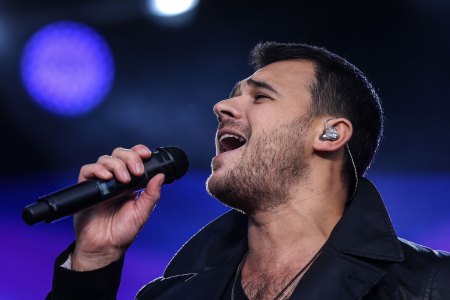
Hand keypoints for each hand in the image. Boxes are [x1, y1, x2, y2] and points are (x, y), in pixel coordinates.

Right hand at [71, 145, 164, 270]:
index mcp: (130, 183)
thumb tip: (160, 176)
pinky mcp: (86, 187)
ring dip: (117, 165)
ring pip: (105, 159)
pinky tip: (106, 177)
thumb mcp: (142, 212)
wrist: (104, 247)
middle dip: (130, 158)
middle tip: (136, 172)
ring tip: (123, 180)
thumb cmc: (122, 232)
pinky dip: (97, 169)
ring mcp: (101, 182)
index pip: (134, 158)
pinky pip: (88, 170)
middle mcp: (115, 179)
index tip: (146, 154)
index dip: (138, 152)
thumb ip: (151, 194)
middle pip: (119, 154)